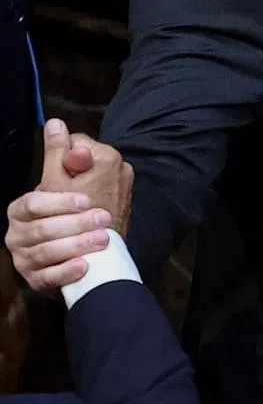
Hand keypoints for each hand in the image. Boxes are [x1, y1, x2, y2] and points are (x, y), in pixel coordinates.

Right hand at [6, 119, 133, 292]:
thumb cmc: (81, 209)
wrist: (92, 250)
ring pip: (46, 254)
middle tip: (102, 218)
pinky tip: (84, 265)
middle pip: (42, 229)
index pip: (34, 203)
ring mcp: (26, 260)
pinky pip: (48, 279)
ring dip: (75, 245)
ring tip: (101, 239)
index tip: (87, 200)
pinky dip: (67, 271)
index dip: (60, 201)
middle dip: (75, 223)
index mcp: (24, 208)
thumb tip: (55, 123)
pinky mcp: (38, 280)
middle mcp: (19, 234)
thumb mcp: (69, 180)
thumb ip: (61, 154)